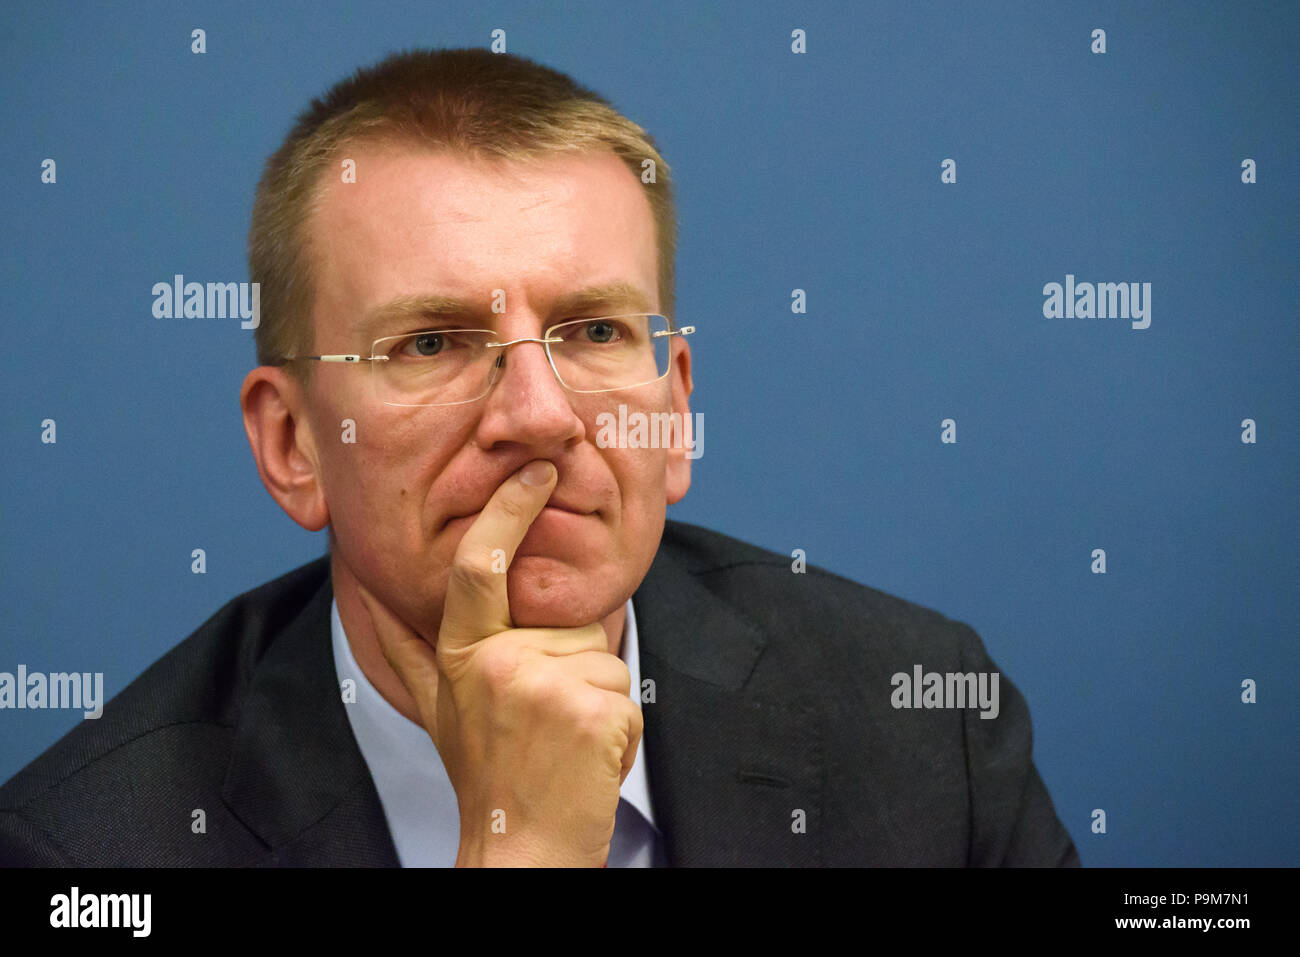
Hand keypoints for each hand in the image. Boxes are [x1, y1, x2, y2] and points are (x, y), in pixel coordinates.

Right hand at [358, 459, 642, 866]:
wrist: (522, 848)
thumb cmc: (486, 772)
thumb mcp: (438, 705)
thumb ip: (407, 647)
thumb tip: (361, 593)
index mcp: (463, 652)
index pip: (480, 564)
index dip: (510, 510)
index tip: (539, 471)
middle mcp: (496, 663)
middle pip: (570, 621)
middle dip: (575, 663)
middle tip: (547, 720)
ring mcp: (544, 686)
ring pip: (604, 656)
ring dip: (596, 699)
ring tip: (561, 741)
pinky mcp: (591, 711)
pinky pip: (626, 693)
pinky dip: (619, 728)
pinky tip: (585, 758)